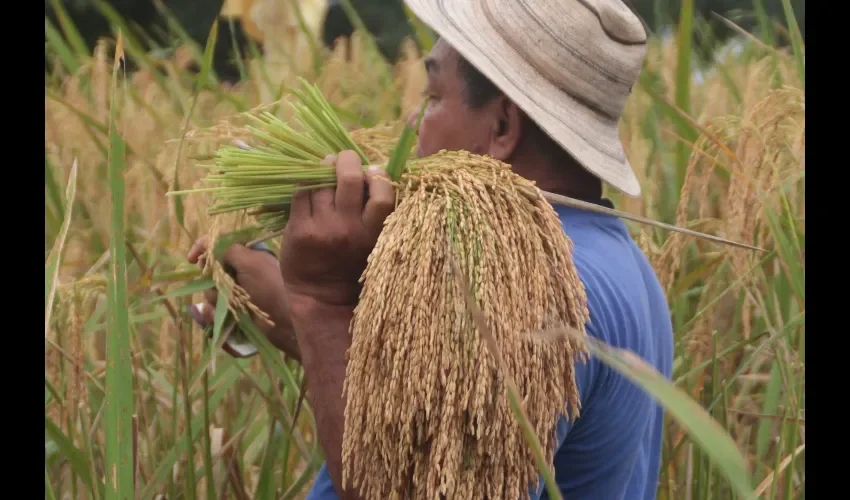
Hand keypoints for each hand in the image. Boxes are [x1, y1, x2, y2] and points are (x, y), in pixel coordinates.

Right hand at [187, 237, 297, 357]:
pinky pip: (214, 307)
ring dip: (214, 295)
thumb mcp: (250, 262)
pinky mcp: (236, 308)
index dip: (203, 248)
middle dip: (209, 277)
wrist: (285, 319)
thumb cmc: (270, 286)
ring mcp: (238, 290)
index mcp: (247, 254)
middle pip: (211, 268)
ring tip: (229, 302)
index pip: (219, 244)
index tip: (192, 259)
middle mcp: (241, 270)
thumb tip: (211, 248)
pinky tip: (219, 313)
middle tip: (218, 283)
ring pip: (210, 288)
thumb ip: (229, 250)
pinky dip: (214, 310)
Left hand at [279, 150, 394, 308]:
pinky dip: (306, 182)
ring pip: (322, 181)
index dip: (378, 176)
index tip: (372, 172)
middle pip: (350, 179)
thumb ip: (375, 213)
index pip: (383, 194)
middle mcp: (348, 229)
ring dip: (325, 168)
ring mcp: (322, 228)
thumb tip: (372, 170)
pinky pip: (301, 192)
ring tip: (326, 168)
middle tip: (345, 158)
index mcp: (373, 233)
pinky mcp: (299, 229)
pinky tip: (310, 183)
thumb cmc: (352, 263)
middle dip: (347, 160)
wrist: (321, 296)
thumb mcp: (374, 242)